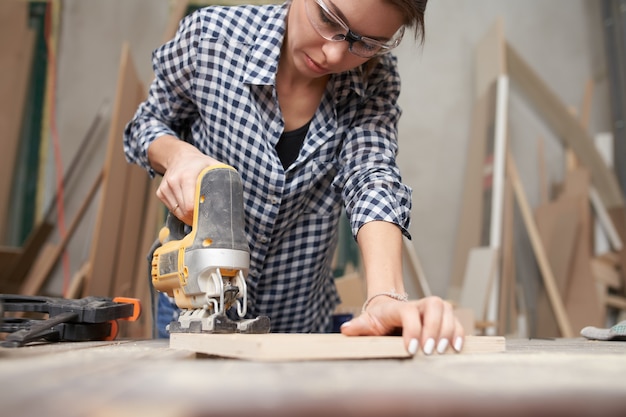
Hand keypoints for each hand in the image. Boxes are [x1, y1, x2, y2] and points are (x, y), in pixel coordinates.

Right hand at [150, 135, 220, 224]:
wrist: (179, 156)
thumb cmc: (200, 163)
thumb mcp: (213, 166)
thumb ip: (223, 178)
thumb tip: (233, 196)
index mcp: (186, 177)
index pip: (190, 206)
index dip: (199, 215)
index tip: (207, 217)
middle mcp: (173, 182)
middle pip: (183, 212)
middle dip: (194, 218)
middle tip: (204, 219)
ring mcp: (165, 188)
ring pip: (177, 212)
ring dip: (187, 216)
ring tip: (197, 213)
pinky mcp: (160, 192)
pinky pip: (171, 209)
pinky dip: (180, 212)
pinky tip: (187, 206)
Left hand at [340, 295, 464, 355]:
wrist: (390, 310)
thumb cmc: (379, 318)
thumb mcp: (368, 321)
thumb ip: (359, 326)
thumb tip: (346, 329)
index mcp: (399, 307)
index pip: (408, 312)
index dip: (412, 329)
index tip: (411, 348)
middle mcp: (419, 304)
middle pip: (434, 306)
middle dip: (434, 328)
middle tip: (428, 351)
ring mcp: (433, 309)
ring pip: (447, 311)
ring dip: (448, 331)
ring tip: (443, 351)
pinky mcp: (444, 318)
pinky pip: (456, 321)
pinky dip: (459, 333)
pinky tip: (455, 348)